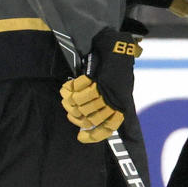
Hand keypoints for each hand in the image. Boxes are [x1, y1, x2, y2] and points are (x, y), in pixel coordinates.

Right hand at [59, 28, 140, 142]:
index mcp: (120, 106)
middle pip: (90, 118)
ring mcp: (108, 91)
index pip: (107, 128)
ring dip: (72, 101)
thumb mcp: (116, 91)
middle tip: (70, 111)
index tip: (79, 138)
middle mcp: (115, 101)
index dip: (93, 136)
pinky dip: (72, 88)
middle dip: (76, 117)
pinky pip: (82, 90)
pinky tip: (68, 86)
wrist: (117, 49)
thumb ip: (106, 107)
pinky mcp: (100, 80)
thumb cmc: (115, 71)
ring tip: (67, 98)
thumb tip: (88, 122)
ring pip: (84, 104)